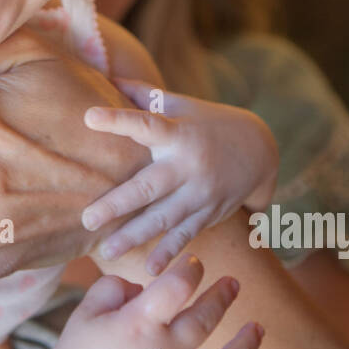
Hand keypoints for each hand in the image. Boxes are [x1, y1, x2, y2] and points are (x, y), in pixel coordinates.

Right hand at [48, 252, 271, 348]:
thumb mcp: (85, 312)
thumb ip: (115, 289)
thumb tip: (143, 287)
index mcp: (138, 325)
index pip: (177, 287)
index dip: (189, 269)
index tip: (193, 262)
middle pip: (205, 320)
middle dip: (223, 296)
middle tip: (233, 283)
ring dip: (246, 345)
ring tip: (258, 328)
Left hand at [80, 80, 279, 274]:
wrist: (262, 150)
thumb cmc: (209, 123)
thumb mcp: (183, 105)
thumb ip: (146, 96)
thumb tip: (108, 77)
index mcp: (179, 133)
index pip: (146, 124)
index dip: (118, 120)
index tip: (89, 116)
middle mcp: (190, 165)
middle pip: (149, 187)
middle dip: (117, 205)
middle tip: (86, 219)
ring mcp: (201, 193)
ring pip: (164, 219)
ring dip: (134, 237)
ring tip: (105, 252)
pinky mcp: (210, 213)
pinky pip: (186, 235)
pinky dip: (169, 253)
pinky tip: (150, 271)